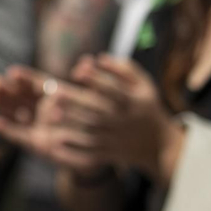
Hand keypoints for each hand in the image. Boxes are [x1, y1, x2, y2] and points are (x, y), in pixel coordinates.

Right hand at [0, 64, 110, 175]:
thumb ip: (88, 81)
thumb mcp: (95, 98)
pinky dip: (6, 129)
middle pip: (19, 95)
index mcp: (52, 94)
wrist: (102, 147)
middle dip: (5, 88)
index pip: (34, 83)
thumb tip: (84, 61)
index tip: (12, 72)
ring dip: (0, 104)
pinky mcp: (35, 143)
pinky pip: (18, 135)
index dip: (23, 78)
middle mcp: (41, 107)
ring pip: (14, 111)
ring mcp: (37, 124)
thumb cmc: (97, 119)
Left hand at [66, 54, 185, 181]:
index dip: (96, 80)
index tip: (77, 71)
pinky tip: (55, 140)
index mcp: (132, 102)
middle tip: (54, 93)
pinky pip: (89, 153)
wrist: (159, 144)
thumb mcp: (143, 84)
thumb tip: (98, 58)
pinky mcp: (108, 153)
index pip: (114, 90)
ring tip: (51, 114)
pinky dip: (73, 148)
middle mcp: (123, 120)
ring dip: (71, 123)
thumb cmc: (145, 105)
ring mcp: (115, 138)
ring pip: (91, 131)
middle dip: (76, 102)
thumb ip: (123, 68)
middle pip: (98, 111)